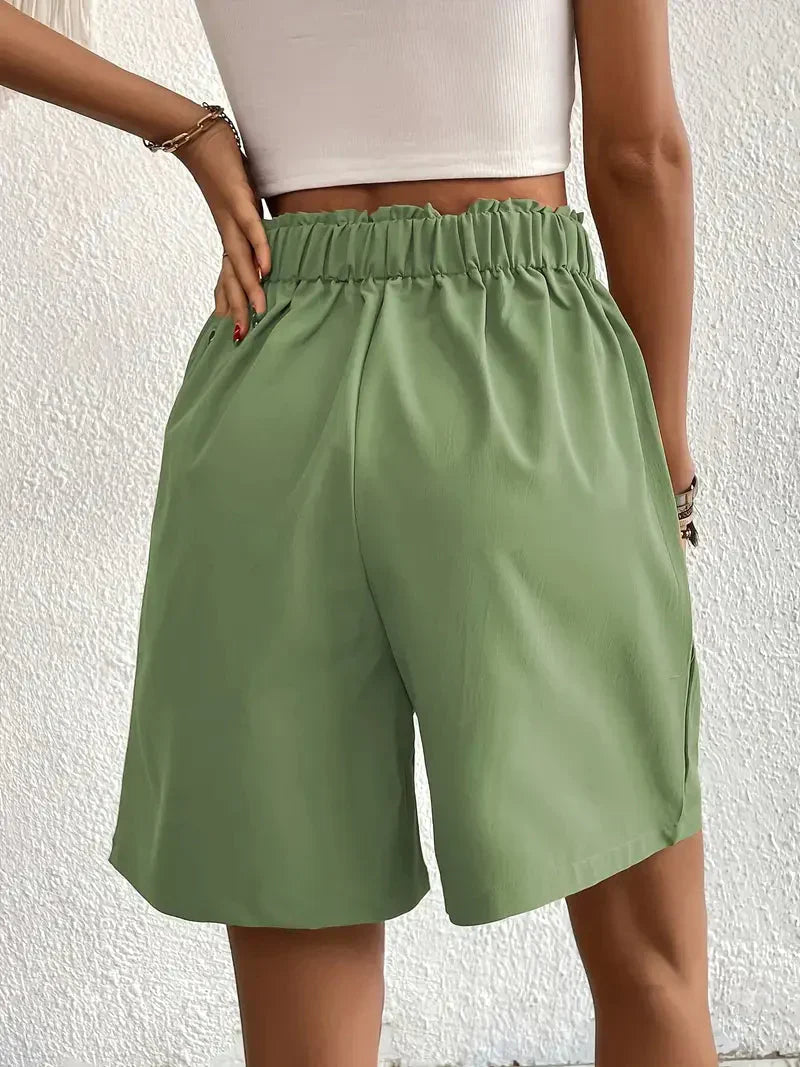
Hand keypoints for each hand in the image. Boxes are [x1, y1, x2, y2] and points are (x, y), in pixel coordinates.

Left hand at [176, 121, 268, 340]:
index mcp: (226, 233)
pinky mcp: (238, 197)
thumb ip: (248, 221)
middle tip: (242, 336)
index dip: (229, 299)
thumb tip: (259, 238)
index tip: (231, 327)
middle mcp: (226, 230)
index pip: (228, 273)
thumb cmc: (219, 165)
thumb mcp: (236, 199)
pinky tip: (266, 266)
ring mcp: (231, 216)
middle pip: (233, 275)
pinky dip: (259, 247)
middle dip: (238, 306)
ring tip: (258, 310)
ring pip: (240, 258)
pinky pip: (251, 227)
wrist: (194, 133)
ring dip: (249, 286)